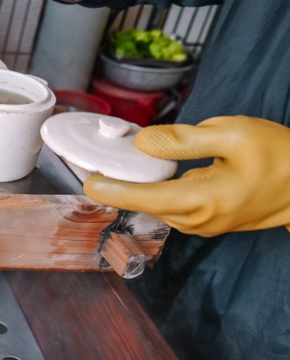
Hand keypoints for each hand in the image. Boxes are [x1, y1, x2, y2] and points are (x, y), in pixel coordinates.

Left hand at [84, 116, 289, 235]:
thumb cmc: (280, 156)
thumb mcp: (233, 134)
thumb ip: (183, 140)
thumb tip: (143, 143)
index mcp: (204, 199)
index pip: (144, 198)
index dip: (112, 190)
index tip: (88, 181)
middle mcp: (198, 220)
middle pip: (145, 203)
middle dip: (123, 182)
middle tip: (104, 159)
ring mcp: (203, 225)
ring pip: (158, 205)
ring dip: (144, 186)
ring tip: (133, 162)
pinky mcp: (207, 223)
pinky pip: (173, 206)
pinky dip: (162, 190)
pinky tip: (164, 171)